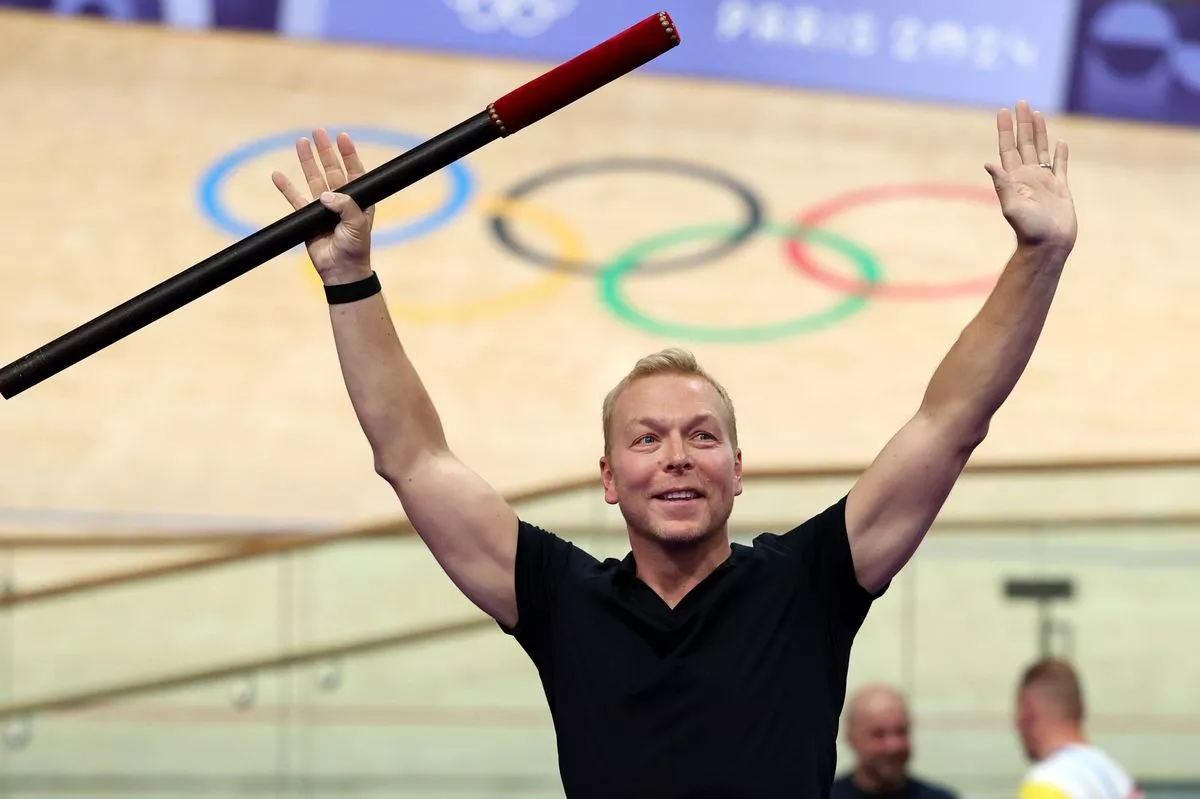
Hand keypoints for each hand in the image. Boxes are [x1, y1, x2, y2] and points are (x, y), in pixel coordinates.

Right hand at [271, 129, 374, 284]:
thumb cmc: (356, 248)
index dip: (348, 154)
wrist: (341, 271)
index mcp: (359, 200)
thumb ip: (345, 206)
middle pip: (332, 169)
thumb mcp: (357, 225)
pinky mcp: (307, 217)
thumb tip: (325, 194)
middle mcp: (341, 200)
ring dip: (307, 161)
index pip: (354, 171)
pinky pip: (295, 199)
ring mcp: (323, 207)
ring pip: (313, 179)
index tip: (342, 136)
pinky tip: (278, 174)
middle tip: (318, 132)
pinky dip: (286, 187)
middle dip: (325, 151)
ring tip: (301, 142)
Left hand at [985, 101, 1076, 253]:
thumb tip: (988, 164)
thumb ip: (1002, 184)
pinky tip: (1061, 142)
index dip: (1005, 129)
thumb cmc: (1029, 230)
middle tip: (1020, 102)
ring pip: (1042, 150)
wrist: (1049, 245)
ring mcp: (1044, 181)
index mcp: (1014, 178)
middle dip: (1022, 123)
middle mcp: (1027, 176)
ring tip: (1036, 114)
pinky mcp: (1060, 188)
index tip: (1002, 110)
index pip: (1008, 147)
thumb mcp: (1012, 206)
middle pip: (1024, 143)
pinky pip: (1060, 166)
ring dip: (1039, 132)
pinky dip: (1060, 154)